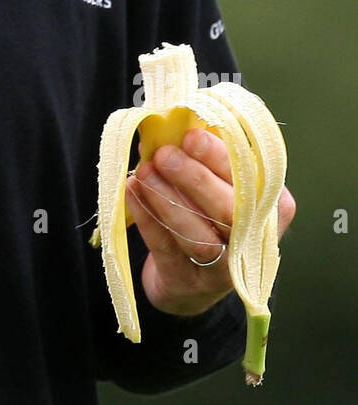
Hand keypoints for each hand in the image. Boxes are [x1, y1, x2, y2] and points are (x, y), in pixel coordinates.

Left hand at [125, 127, 296, 317]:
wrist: (189, 279)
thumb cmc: (206, 214)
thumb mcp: (219, 182)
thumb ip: (206, 155)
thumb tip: (176, 121)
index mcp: (271, 207)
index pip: (251, 181)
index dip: (221, 158)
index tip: (192, 135)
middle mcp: (253, 241)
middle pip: (229, 212)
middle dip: (195, 179)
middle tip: (165, 154)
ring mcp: (222, 271)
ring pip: (199, 237)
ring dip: (168, 200)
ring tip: (144, 172)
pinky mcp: (188, 284)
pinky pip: (167, 250)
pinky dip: (148, 219)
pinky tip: (132, 192)